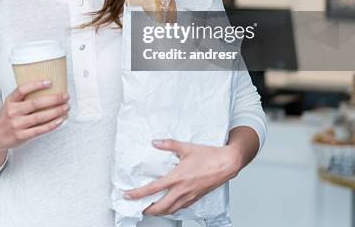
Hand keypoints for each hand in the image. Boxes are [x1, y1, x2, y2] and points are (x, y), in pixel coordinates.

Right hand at [0, 79, 68, 152]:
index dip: (36, 85)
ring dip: (56, 111)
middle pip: (35, 103)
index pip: (22, 90)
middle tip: (65, 96)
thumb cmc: (8, 117)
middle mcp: (13, 112)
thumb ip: (23, 98)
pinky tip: (60, 120)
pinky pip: (40, 129)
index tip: (49, 82)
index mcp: (10, 101)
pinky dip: (52, 124)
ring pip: (40, 117)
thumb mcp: (10, 104)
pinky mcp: (22, 136)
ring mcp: (17, 124)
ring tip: (66, 107)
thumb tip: (47, 89)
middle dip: (53, 99)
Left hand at [122, 139, 241, 215]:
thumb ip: (168, 144)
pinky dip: (171, 209)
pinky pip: (181, 207)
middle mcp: (182, 190)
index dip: (138, 193)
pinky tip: (169, 205)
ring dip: (159, 212)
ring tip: (150, 209)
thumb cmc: (208, 156)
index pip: (153, 188)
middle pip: (160, 207)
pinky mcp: (196, 198)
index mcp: (177, 178)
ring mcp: (189, 196)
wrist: (227, 164)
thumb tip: (154, 142)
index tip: (128, 195)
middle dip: (147, 209)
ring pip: (171, 210)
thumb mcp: (186, 147)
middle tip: (138, 207)